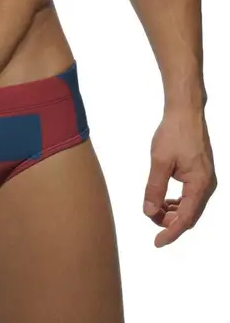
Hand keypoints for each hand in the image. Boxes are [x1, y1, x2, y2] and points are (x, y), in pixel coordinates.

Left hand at [144, 110, 215, 246]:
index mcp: (199, 185)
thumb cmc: (173, 134)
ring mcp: (205, 179)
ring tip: (154, 210)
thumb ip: (154, 188)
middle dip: (170, 222)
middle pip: (189, 215)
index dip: (171, 233)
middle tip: (150, 220)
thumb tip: (149, 211)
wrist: (185, 113)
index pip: (185, 218)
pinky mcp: (200, 173)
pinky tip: (163, 200)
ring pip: (189, 206)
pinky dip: (176, 201)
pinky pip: (189, 195)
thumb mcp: (159, 162)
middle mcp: (206, 185)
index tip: (157, 243)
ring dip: (172, 212)